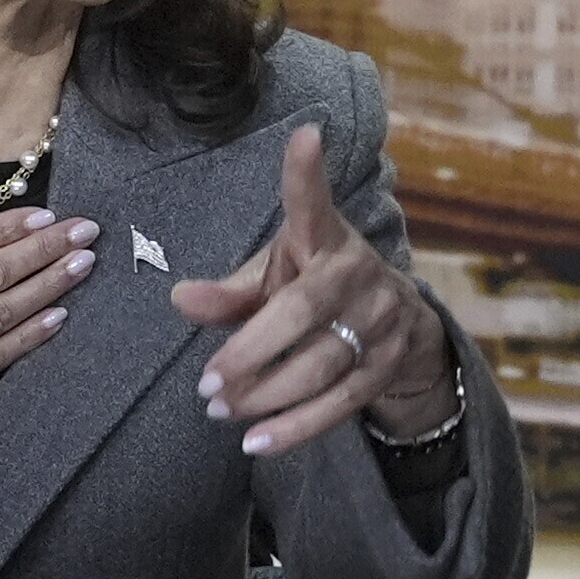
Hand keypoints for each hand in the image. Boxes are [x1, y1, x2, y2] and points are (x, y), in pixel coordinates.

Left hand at [169, 124, 454, 454]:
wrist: (399, 324)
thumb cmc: (315, 288)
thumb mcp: (273, 278)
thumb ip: (229, 293)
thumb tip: (180, 300)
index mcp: (324, 238)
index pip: (313, 202)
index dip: (306, 172)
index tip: (305, 136)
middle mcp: (357, 271)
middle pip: (303, 310)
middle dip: (251, 351)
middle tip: (206, 384)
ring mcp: (381, 319)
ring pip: (322, 363)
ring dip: (267, 394)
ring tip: (221, 411)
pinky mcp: (388, 363)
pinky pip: (342, 402)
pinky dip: (297, 427)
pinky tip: (258, 442)